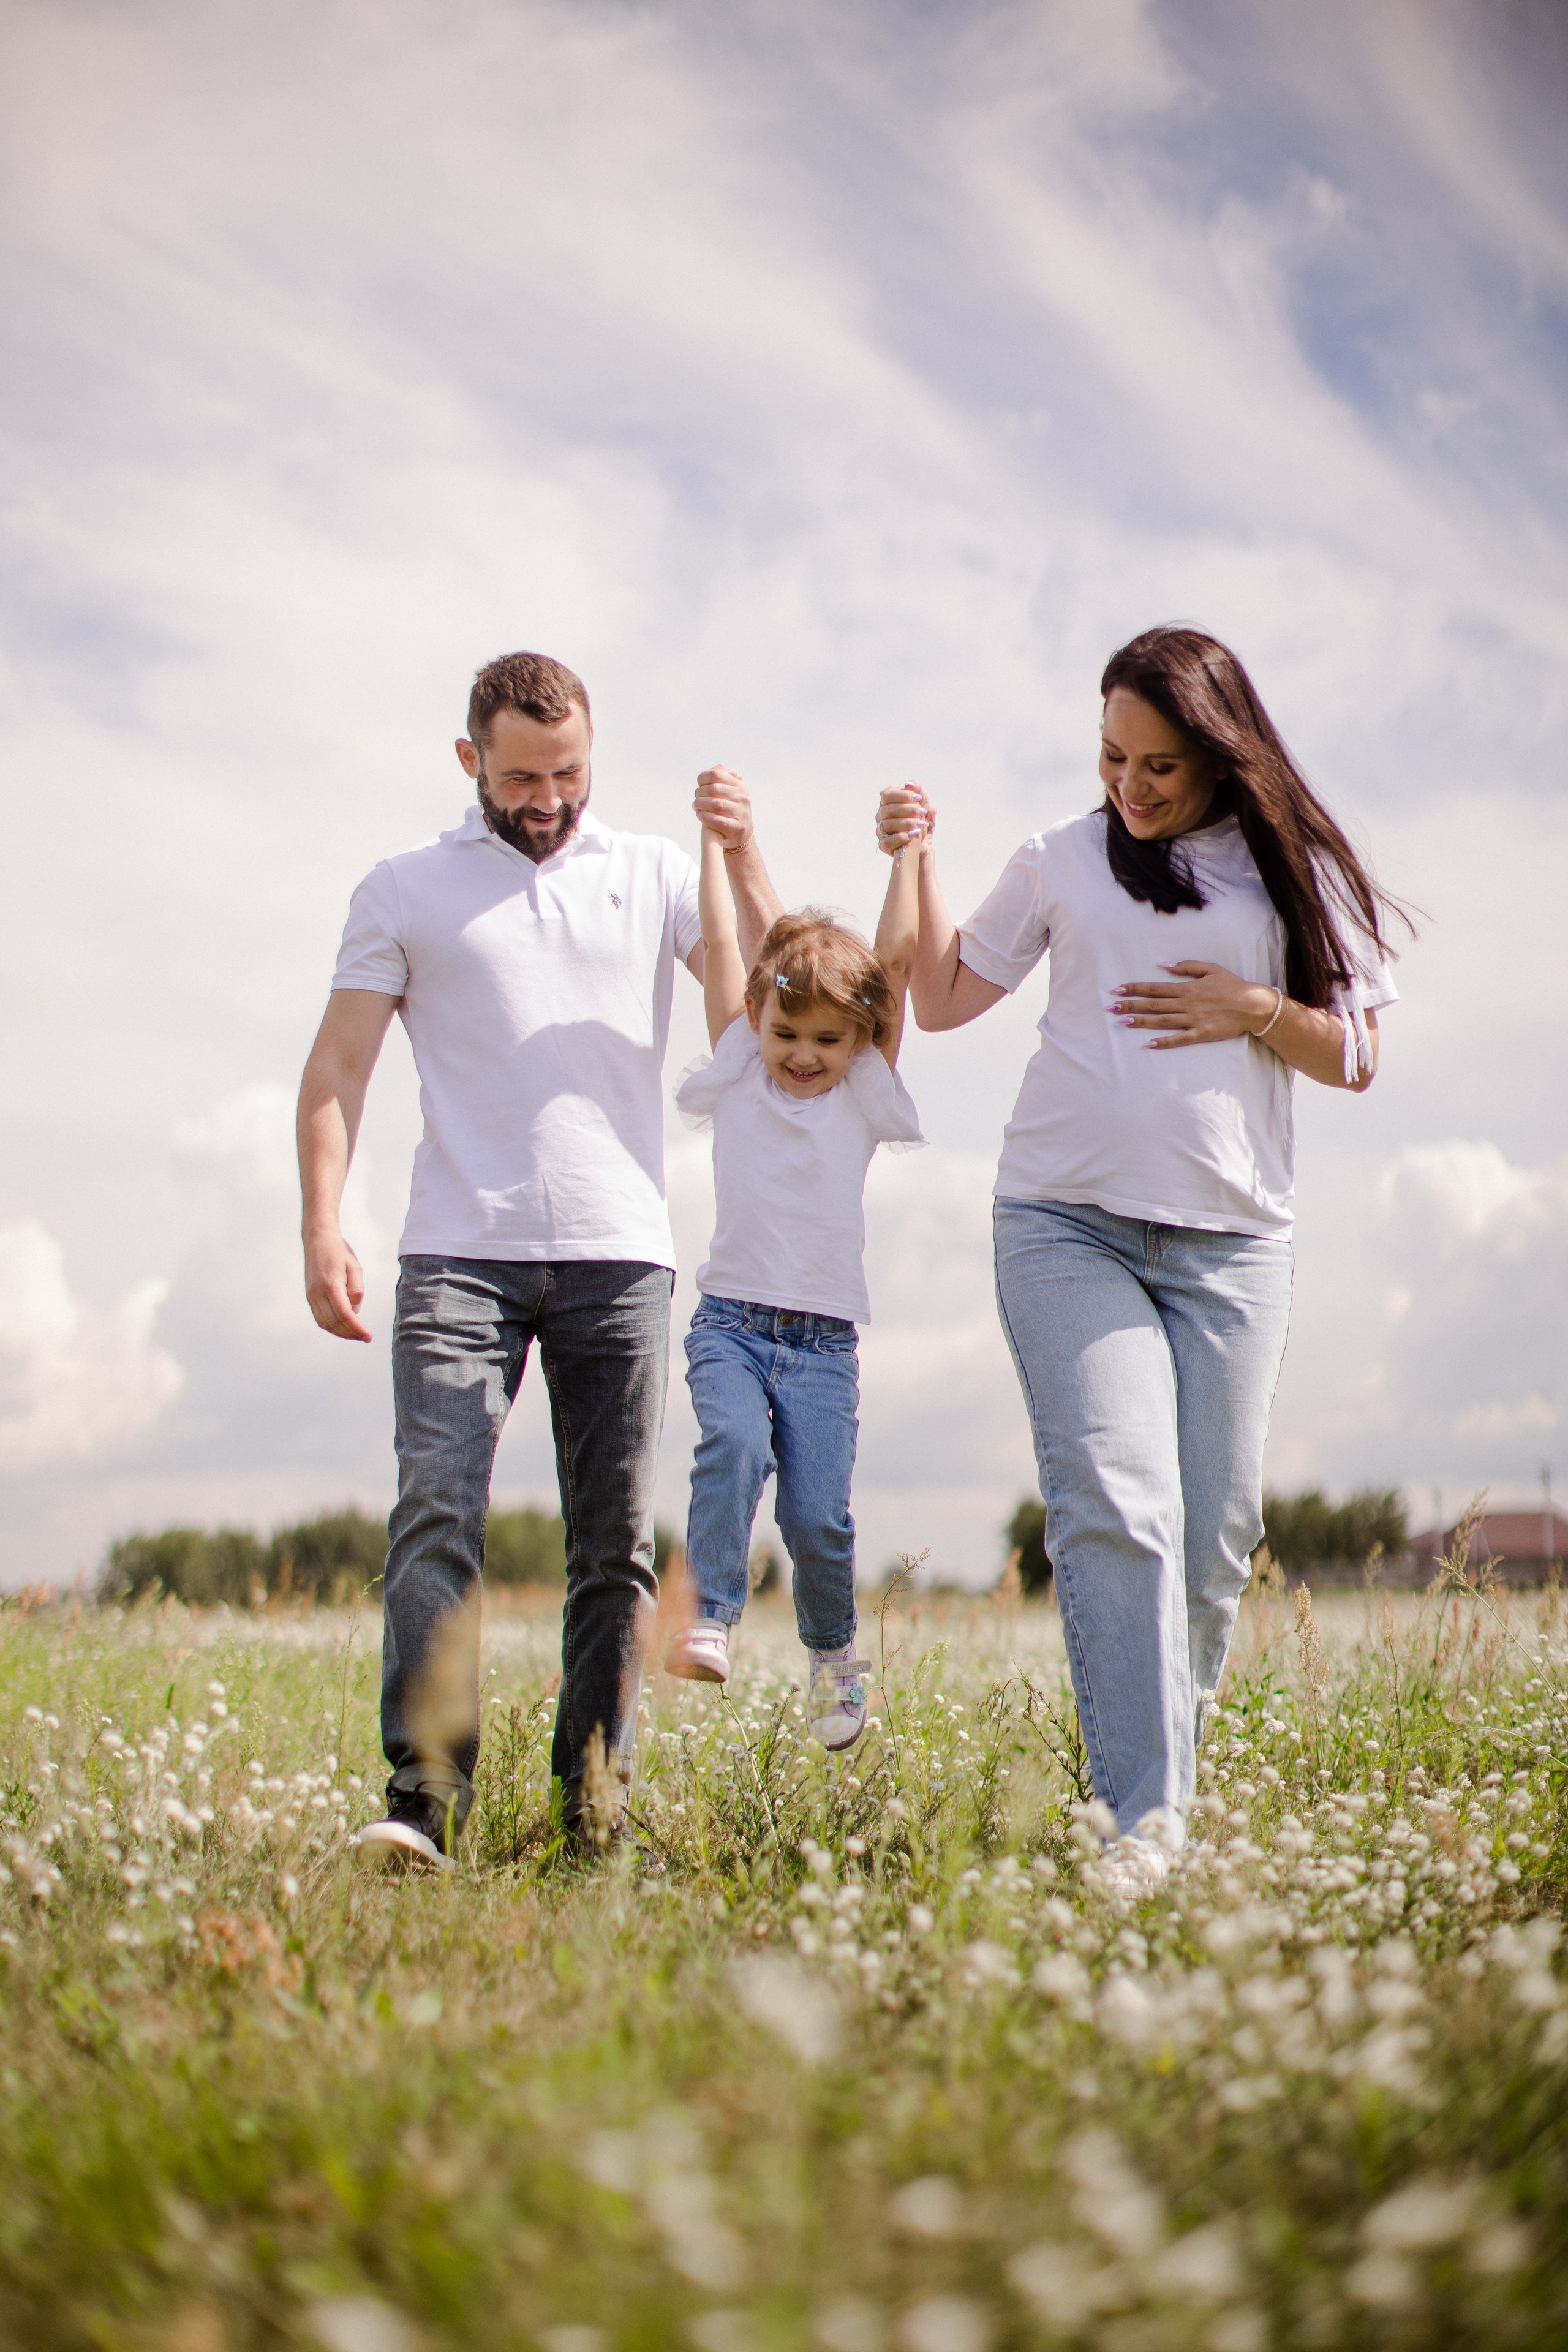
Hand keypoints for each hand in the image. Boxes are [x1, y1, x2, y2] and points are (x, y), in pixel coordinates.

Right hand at [304, 1228, 372, 1340]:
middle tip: (365, 1337)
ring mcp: (311, 1295)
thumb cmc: (339, 1252)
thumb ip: (356, 1290)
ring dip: (340, 1333)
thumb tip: (355, 1312)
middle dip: (350, 1333)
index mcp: (331, 1285)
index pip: (345, 1315)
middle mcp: (318, 1293)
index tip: (368, 1337)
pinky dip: (331, 1326)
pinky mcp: (309, 1296)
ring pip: (325, 1323)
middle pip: (334, 1322)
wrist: (318, 1240)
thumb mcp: (355, 1267)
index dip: (357, 1329)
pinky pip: (319, 1317)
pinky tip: (342, 1327)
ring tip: (355, 1335)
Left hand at [694, 765, 752, 851]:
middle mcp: (742, 797)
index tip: (699, 786)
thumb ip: (721, 779)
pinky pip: (718, 820)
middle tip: (696, 800)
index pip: (716, 773)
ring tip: (696, 807)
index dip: (703, 778)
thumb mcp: (729, 792)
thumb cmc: (729, 809)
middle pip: (714, 789)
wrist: (741, 833)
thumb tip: (717, 769)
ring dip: (700, 805)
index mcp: (738, 785)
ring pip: (716, 804)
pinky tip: (700, 815)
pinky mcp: (737, 828)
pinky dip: (705, 817)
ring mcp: (741, 812)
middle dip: (700, 794)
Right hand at [876, 781, 933, 856]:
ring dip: (906, 823)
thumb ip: (919, 790)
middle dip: (907, 809)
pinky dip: (902, 837)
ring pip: (888, 824)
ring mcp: (881, 830)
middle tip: (922, 812)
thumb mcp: (924, 803)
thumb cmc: (921, 818)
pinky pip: (888, 841)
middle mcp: (881, 815)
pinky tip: (914, 834)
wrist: (924, 840)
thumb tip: (909, 784)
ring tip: (920, 824)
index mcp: (887, 803)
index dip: (903, 795)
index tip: (918, 798)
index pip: (888, 795)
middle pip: (888, 809)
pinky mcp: (884, 845)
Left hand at [1111, 961, 1278, 1049]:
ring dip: (1141, 1022)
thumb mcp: (1210, 968)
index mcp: (1187, 988)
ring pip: (1162, 1021)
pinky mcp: (1201, 1034)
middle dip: (1131, 1005)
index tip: (1117, 990)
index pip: (1155, 988)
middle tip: (1111, 1007)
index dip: (1135, 988)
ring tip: (1122, 1022)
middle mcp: (1187, 1004)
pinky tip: (1148, 1044)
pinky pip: (1179, 1039)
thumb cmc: (1232, 985)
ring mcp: (1193, 1020)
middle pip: (1153, 1005)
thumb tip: (1164, 964)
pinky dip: (1164, 1042)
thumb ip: (1186, 966)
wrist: (1253, 1005)